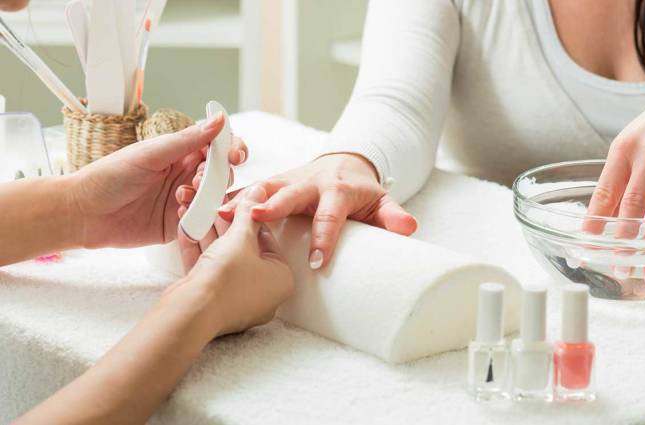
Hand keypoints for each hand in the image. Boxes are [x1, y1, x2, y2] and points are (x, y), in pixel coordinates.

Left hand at [67, 114, 247, 248]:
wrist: (84, 213)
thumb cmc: (108, 176)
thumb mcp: (150, 154)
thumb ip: (188, 139)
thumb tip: (219, 119)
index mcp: (181, 152)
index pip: (218, 147)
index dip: (232, 149)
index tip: (233, 155)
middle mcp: (186, 175)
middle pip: (223, 174)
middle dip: (219, 176)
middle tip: (198, 179)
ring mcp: (185, 200)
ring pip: (216, 198)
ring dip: (207, 196)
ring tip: (181, 196)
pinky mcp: (180, 224)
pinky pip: (203, 221)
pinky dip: (198, 217)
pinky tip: (179, 213)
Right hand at [171, 185, 293, 336]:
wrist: (192, 313)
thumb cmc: (226, 279)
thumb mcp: (240, 238)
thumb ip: (249, 213)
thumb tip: (258, 193)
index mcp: (282, 280)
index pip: (268, 240)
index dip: (250, 218)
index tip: (236, 204)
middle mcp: (264, 294)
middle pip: (244, 250)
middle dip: (225, 226)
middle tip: (214, 206)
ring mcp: (237, 300)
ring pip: (223, 260)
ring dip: (209, 235)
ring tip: (196, 212)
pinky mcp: (213, 303)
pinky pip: (208, 271)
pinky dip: (198, 251)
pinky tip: (186, 228)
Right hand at [182, 153, 416, 269]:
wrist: (344, 163)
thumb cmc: (361, 191)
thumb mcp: (380, 202)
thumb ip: (392, 217)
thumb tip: (410, 228)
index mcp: (336, 189)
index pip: (331, 216)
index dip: (325, 239)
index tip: (320, 263)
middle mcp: (309, 181)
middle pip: (291, 193)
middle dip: (274, 205)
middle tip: (257, 217)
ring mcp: (288, 179)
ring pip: (263, 188)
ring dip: (242, 200)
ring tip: (219, 213)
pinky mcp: (273, 182)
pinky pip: (250, 190)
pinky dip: (231, 199)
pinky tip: (208, 211)